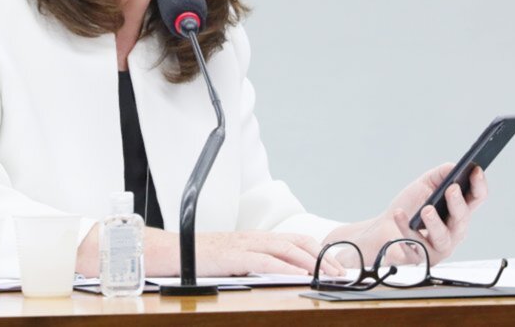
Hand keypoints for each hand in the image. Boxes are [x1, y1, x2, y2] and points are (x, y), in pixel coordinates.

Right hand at [192, 231, 345, 276]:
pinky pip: (266, 260)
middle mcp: (256, 238)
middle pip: (298, 242)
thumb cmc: (203, 258)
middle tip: (339, 272)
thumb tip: (278, 276)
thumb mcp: (235, 260)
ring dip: (310, 261)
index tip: (334, 265)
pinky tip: (298, 275)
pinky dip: (285, 267)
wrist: (175, 251)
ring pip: (287, 248)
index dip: (317, 251)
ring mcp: (246, 245)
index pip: (295, 240)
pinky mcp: (236, 256)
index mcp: (257, 238)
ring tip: (326, 274)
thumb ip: (255, 264)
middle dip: (322, 256)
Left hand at [325, 164, 487, 266]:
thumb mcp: (425, 186)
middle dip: (458, 204)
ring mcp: (438, 247)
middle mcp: (453, 232)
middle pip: (462, 220)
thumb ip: (440, 175)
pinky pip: (415, 246)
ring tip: (426, 210)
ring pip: (442, 238)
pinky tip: (399, 215)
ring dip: (435, 223)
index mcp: (457, 212)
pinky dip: (405, 228)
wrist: (384, 227)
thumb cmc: (410, 207)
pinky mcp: (420, 258)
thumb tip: (454, 167)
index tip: (476, 170)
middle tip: (451, 189)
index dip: (479, 185)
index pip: (476, 199)